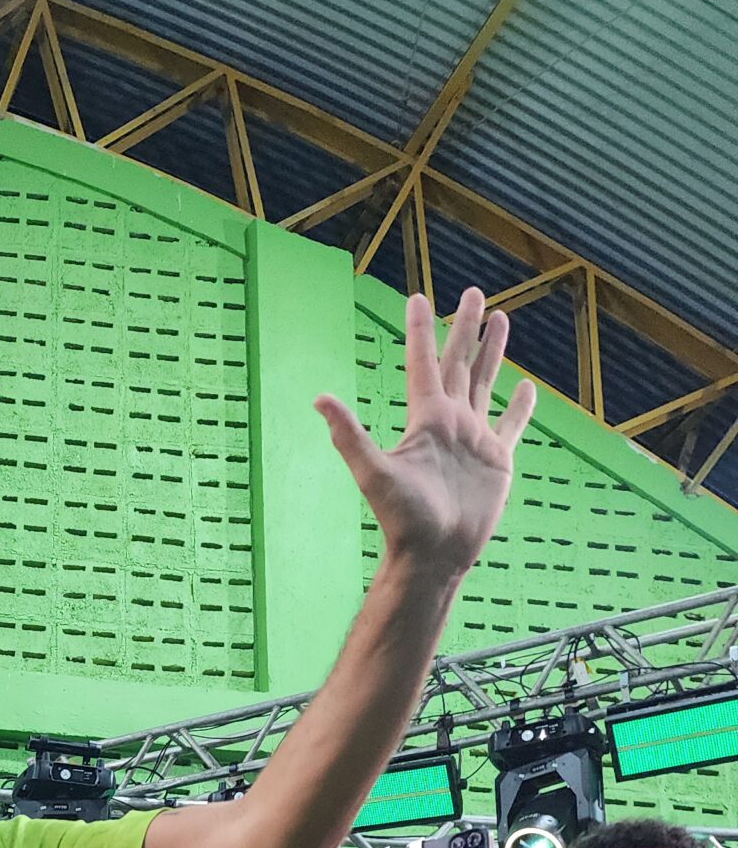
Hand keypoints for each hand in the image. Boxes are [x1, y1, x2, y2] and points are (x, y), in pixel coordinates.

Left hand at [315, 291, 535, 573]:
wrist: (433, 554)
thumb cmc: (402, 518)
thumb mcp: (373, 472)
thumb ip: (349, 435)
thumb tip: (319, 399)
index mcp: (425, 419)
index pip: (423, 363)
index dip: (420, 331)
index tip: (417, 298)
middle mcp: (451, 422)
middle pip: (461, 363)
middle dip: (467, 327)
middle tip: (475, 292)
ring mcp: (475, 439)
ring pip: (487, 383)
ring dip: (493, 353)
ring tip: (502, 319)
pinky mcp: (496, 460)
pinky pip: (511, 426)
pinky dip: (520, 406)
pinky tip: (527, 387)